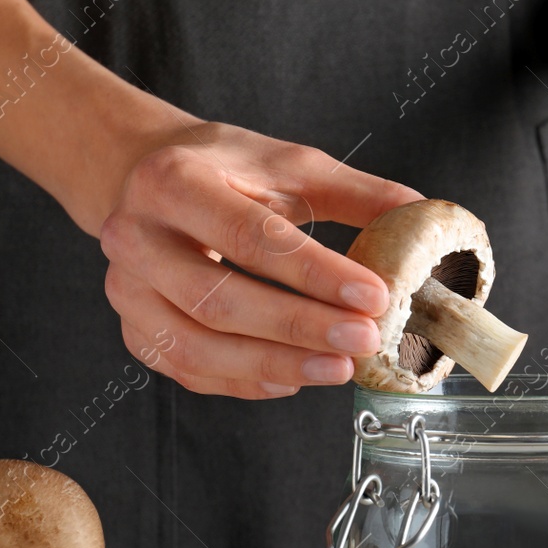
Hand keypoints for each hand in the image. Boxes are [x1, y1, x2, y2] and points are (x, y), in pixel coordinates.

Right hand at [99, 121, 422, 397]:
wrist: (144, 176)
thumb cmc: (225, 171)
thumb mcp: (289, 164)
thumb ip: (356, 193)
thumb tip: (421, 216)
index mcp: (173, 181)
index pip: (250, 236)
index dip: (316, 273)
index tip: (374, 296)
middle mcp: (135, 236)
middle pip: (218, 300)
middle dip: (299, 328)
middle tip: (363, 340)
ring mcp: (126, 290)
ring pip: (196, 346)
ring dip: (273, 365)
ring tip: (338, 369)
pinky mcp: (133, 329)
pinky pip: (189, 370)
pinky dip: (244, 383)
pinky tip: (293, 380)